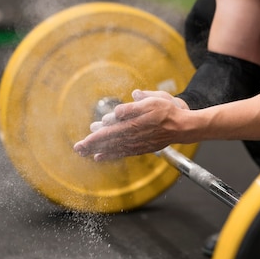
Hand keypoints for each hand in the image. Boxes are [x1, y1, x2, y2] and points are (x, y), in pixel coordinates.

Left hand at [73, 89, 188, 160]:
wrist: (182, 127)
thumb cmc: (167, 111)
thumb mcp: (153, 101)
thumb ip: (134, 107)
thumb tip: (116, 112)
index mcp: (133, 124)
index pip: (110, 132)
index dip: (95, 137)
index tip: (82, 140)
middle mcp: (132, 136)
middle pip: (108, 142)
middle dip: (91, 145)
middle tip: (77, 148)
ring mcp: (136, 143)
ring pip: (113, 148)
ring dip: (98, 150)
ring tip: (84, 152)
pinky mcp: (140, 148)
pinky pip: (122, 153)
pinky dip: (110, 155)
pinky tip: (100, 157)